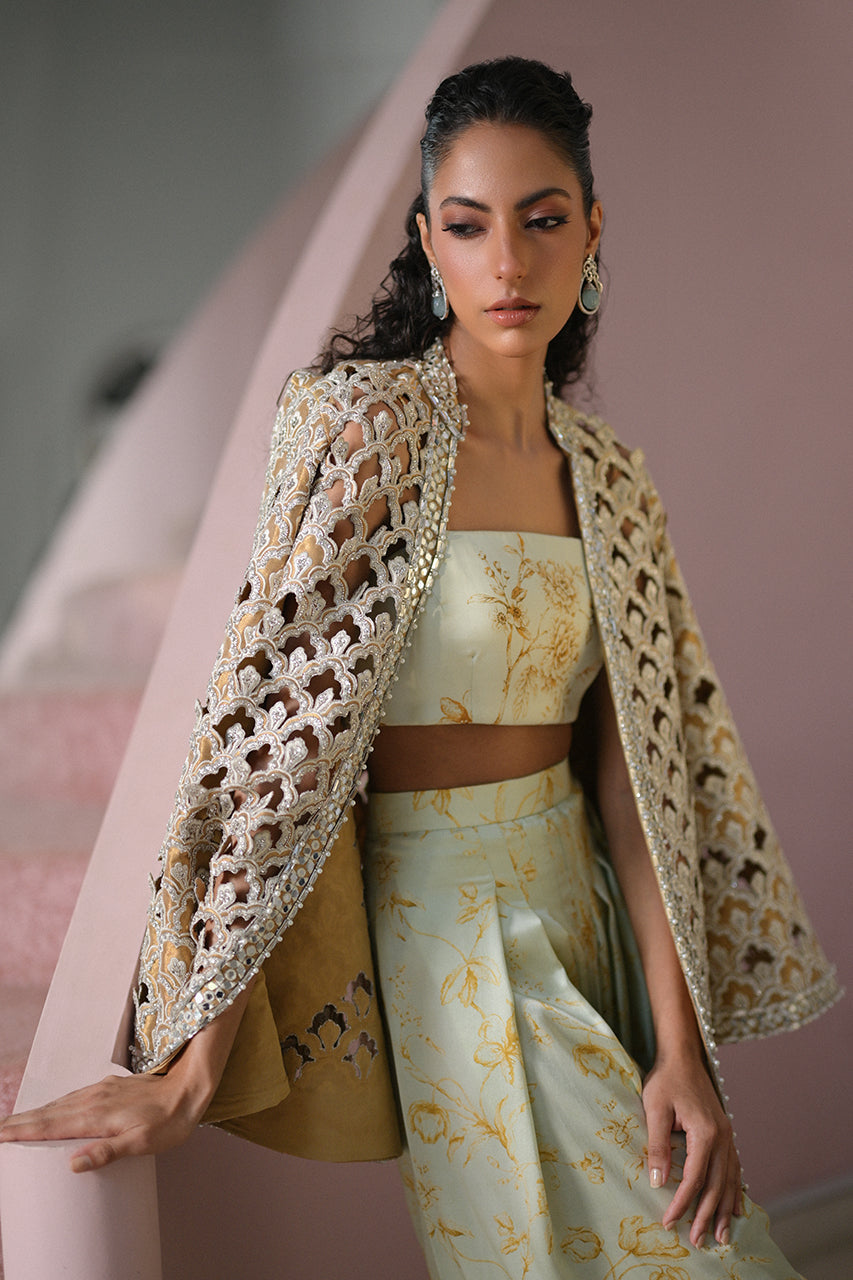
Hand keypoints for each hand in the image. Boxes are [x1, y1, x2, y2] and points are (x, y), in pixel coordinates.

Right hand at [0, 1067, 206, 1172]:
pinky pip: (73, 1097)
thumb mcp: (140, 1143)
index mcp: (96, 1116)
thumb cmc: (168, 1121)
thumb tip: (72, 1164)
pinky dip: (55, 1106)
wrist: (188, 1089)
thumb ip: (106, 1152)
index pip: (50, 1125)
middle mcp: (93, 1099)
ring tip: (16, 1123)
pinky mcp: (108, 1087)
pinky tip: (54, 1110)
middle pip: (48, 1112)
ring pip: (59, 1103)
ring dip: (36, 1113)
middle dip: (20, 1121)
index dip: (22, 1130)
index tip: (0, 1135)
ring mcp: (100, 1091)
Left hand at [642, 1052, 742, 1248]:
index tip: (669, 1221)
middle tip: (698, 1242)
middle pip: (716, 1185)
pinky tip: (737, 1207)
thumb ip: (658, 1145)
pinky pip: (735, 1168)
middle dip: (707, 1215)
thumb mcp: (654, 1109)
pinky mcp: (725, 1133)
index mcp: (705, 1132)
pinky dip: (736, 1190)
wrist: (682, 1057)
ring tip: (721, 1235)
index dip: (682, 1202)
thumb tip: (658, 1182)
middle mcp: (722, 1137)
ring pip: (730, 1180)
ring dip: (725, 1209)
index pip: (694, 1178)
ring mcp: (727, 1135)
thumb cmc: (665, 1081)